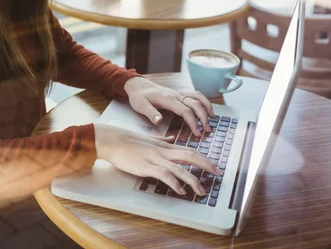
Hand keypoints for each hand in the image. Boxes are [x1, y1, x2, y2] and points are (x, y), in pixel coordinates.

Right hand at [94, 123, 221, 195]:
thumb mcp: (149, 139)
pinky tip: (181, 191)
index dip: (204, 158)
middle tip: (218, 173)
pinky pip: (164, 175)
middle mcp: (163, 151)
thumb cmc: (128, 140)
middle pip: (189, 156)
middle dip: (206, 165)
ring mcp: (155, 159)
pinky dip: (174, 183)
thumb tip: (172, 139)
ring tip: (202, 190)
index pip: (189, 151)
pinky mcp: (146, 166)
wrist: (112, 140)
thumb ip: (162, 140)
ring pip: (179, 168)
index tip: (214, 165)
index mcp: (164, 146)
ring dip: (193, 180)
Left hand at [124, 77, 214, 136]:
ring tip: (212, 118)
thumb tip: (159, 121)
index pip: (185, 111)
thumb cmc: (139, 96)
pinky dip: (203, 101)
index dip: (193, 122)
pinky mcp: (179, 94)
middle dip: (204, 117)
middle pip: (195, 104)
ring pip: (197, 97)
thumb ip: (151, 113)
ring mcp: (178, 93)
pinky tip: (206, 109)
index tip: (197, 133)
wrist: (137, 85)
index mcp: (168, 99)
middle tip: (207, 130)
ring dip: (207, 107)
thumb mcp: (140, 106)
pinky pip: (194, 95)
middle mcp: (176, 95)